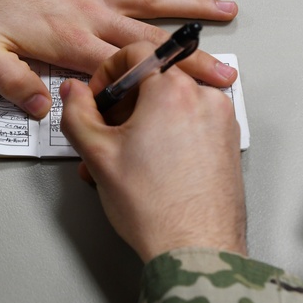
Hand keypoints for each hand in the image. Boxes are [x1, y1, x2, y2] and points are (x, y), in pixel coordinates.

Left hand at [0, 0, 238, 118]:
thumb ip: (13, 82)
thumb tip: (44, 109)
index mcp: (70, 41)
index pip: (128, 70)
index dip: (165, 84)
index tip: (195, 95)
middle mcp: (90, 13)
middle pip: (152, 40)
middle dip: (192, 57)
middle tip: (226, 71)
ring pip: (152, 0)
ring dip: (191, 7)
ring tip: (227, 11)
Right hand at [59, 43, 245, 262]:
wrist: (196, 249)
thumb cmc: (156, 208)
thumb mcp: (98, 154)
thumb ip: (77, 113)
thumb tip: (73, 92)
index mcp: (173, 90)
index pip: (136, 52)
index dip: (107, 71)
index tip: (98, 96)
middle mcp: (205, 97)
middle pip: (155, 79)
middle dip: (123, 103)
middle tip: (105, 132)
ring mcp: (222, 120)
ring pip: (173, 103)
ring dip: (143, 121)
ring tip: (123, 157)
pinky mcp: (228, 143)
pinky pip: (192, 122)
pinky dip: (168, 133)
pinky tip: (148, 165)